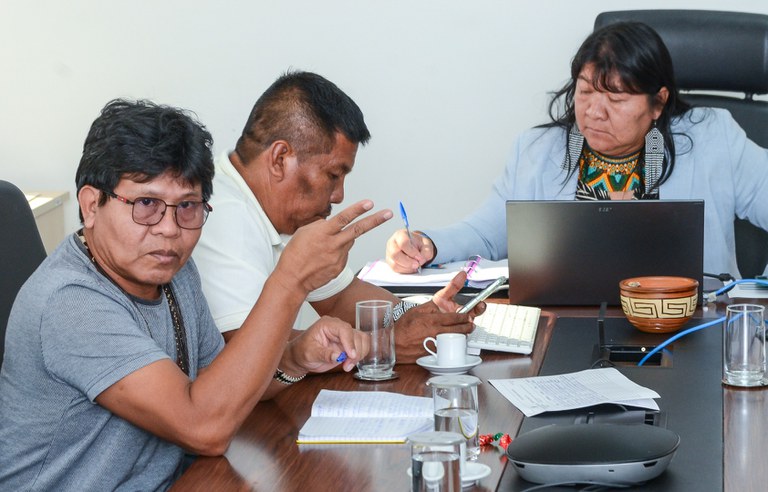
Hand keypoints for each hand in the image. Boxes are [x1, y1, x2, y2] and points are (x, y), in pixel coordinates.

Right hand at [278, 200, 392, 292]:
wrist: (293, 278)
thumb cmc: (295, 254)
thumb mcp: (304, 232)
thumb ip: (322, 225)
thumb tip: (333, 222)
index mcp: (323, 233)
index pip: (344, 218)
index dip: (357, 209)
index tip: (370, 203)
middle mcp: (333, 244)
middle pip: (358, 230)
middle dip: (375, 220)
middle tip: (389, 213)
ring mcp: (338, 257)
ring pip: (349, 242)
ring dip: (343, 239)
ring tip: (323, 248)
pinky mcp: (340, 267)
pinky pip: (343, 254)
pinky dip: (337, 252)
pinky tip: (324, 258)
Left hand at [282, 316, 370, 373]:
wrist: (301, 357)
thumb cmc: (302, 351)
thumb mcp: (310, 354)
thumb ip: (324, 354)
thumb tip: (339, 356)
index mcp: (327, 324)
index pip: (344, 329)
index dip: (350, 342)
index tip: (350, 355)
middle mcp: (338, 327)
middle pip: (356, 335)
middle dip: (355, 351)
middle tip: (347, 364)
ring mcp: (344, 335)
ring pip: (362, 340)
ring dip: (359, 354)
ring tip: (348, 365)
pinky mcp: (348, 343)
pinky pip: (361, 346)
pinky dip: (360, 356)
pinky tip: (350, 363)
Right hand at [385, 229, 434, 272]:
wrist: (415, 246)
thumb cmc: (418, 244)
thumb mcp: (426, 244)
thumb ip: (426, 251)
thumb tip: (420, 261)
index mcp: (401, 235)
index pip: (403, 243)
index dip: (412, 252)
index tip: (419, 257)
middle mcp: (392, 243)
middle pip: (395, 254)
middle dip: (408, 262)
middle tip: (417, 264)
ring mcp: (389, 253)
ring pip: (394, 263)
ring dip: (407, 267)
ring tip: (415, 266)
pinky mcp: (390, 261)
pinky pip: (395, 269)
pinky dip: (405, 270)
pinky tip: (411, 268)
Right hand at [393, 271, 484, 362]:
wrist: (394, 343)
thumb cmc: (404, 327)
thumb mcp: (418, 310)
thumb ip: (433, 305)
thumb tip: (444, 301)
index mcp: (433, 320)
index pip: (457, 317)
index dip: (465, 316)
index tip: (467, 315)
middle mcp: (437, 333)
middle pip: (461, 329)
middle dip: (468, 325)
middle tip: (470, 323)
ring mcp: (437, 344)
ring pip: (457, 340)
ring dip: (462, 335)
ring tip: (463, 331)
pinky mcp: (435, 353)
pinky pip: (449, 348)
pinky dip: (452, 344)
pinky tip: (451, 341)